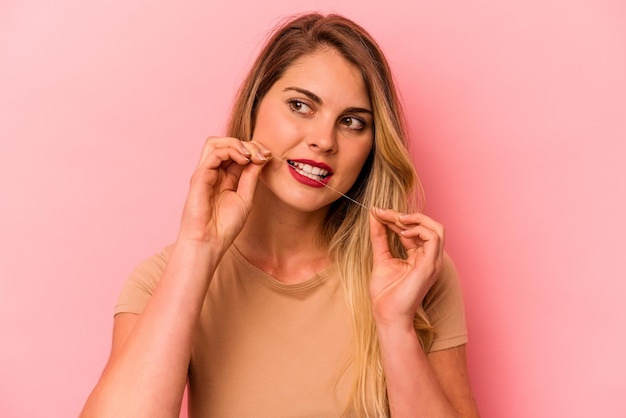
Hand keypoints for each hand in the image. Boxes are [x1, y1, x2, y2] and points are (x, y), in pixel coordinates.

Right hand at [177, 136, 270, 247]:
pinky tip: (244, 160)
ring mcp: (205, 172)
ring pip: (216, 142)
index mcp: (225, 177)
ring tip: (251, 156)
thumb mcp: (246, 197)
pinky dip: (231, 150)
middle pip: (227, 143)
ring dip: (237, 143)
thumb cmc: (224, 225)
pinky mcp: (199, 175)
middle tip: (263, 154)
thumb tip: (262, 157)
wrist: (209, 242)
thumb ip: (251, 176)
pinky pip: (213, 152)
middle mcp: (214, 172)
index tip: (268, 156)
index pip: (238, 152)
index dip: (254, 149)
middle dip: (248, 144)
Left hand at [368, 208, 444, 328]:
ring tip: (396, 218)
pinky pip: (434, 238)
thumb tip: (375, 215)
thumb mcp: (380, 258)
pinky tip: (402, 231)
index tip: (377, 212)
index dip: (396, 218)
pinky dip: (419, 229)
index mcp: (419, 257)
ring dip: (415, 218)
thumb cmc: (385, 294)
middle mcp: (428, 258)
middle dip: (404, 215)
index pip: (413, 230)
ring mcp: (432, 262)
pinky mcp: (430, 266)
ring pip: (436, 229)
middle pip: (426, 226)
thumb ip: (379, 237)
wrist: (387, 315)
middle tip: (383, 212)